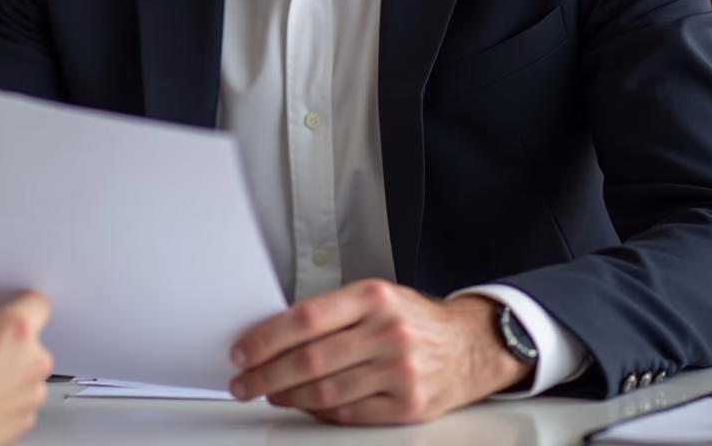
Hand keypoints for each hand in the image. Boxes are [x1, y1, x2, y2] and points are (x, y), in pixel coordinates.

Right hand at [0, 292, 52, 445]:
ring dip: (9, 370)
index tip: (5, 310)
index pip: (37, 301)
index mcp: (14, 327)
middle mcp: (32, 358)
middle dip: (8, 340)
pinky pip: (20, 397)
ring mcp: (32, 391)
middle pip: (31, 338)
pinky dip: (6, 396)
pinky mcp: (26, 419)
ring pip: (27, 369)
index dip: (19, 304)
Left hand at [229, 281, 530, 424]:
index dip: (268, 338)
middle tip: (243, 380)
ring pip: (326, 390)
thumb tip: (276, 335)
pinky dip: (318, 412)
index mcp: (373, 297)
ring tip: (267, 393)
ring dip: (287, 395)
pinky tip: (301, 405)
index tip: (243, 350)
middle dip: (267, 373)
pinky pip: (349, 413)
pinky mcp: (408, 406)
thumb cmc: (413, 319)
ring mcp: (399, 371)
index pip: (306, 318)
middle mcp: (387, 332)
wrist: (468, 346)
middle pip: (311, 359)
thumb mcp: (376, 297)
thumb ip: (333, 313)